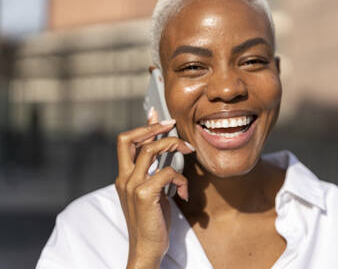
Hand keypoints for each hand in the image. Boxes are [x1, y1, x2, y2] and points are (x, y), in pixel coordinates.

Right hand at [116, 108, 193, 268]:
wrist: (146, 248)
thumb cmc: (153, 221)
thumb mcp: (152, 192)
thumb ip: (155, 172)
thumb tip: (165, 154)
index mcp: (124, 176)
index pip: (126, 141)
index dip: (142, 125)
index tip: (156, 114)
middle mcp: (124, 178)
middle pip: (129, 139)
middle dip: (152, 127)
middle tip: (172, 125)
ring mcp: (132, 185)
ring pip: (151, 150)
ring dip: (173, 144)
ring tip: (188, 149)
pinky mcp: (144, 194)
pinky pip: (167, 172)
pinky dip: (181, 179)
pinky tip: (184, 192)